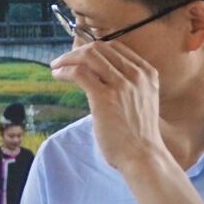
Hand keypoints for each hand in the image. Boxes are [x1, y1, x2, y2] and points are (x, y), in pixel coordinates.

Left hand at [50, 41, 166, 170]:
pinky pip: (79, 73)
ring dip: (67, 59)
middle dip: (76, 52)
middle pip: (100, 48)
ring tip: (55, 66)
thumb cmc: (139, 134)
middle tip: (62, 61)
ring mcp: (122, 85)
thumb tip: (100, 77)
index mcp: (147, 73)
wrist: (143, 156)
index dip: (93, 48)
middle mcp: (137, 75)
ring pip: (88, 56)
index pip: (115, 47)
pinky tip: (57, 75)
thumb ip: (129, 85)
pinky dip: (64, 70)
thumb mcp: (142, 100)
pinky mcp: (104, 97)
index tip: (78, 56)